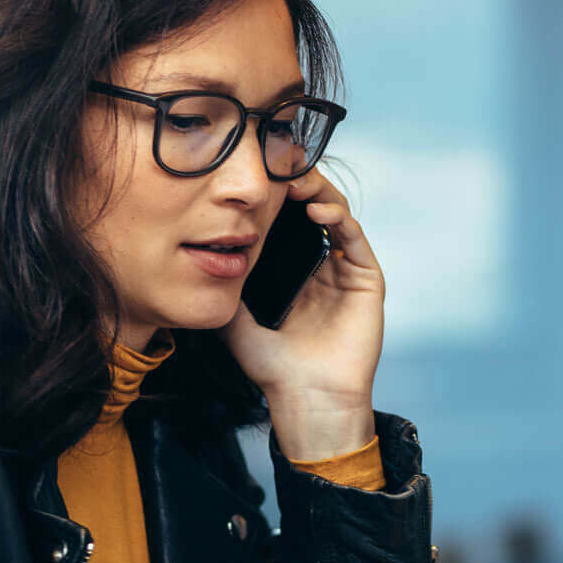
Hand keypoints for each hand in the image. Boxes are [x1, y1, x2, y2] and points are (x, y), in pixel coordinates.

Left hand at [220, 169, 385, 461]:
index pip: (286, 220)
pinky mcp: (367, 279)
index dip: (274, 196)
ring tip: (295, 180)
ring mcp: (346, 270)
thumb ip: (222, 286)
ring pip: (336, 214)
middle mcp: (322, 265)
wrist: (305, 398)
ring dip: (317, 192)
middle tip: (277, 164)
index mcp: (293, 270)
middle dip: (297, 183)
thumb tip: (195, 255)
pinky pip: (355, 238)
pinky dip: (338, 218)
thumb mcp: (234, 318)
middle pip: (313, 208)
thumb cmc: (271, 366)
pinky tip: (317, 210)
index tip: (255, 175)